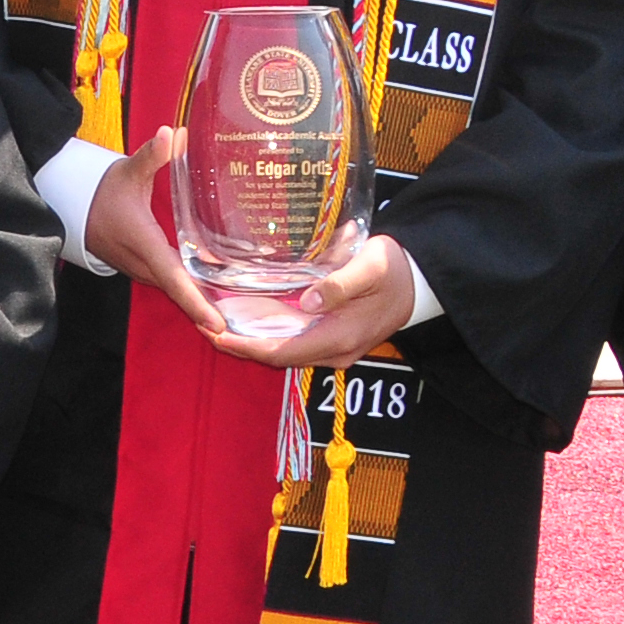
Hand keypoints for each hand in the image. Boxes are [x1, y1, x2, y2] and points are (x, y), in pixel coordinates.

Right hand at [82, 127, 233, 335]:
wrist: (73, 205)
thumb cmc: (102, 190)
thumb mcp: (127, 172)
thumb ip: (152, 156)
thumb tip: (172, 134)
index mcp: (144, 245)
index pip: (174, 280)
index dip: (196, 303)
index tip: (216, 324)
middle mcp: (143, 265)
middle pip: (181, 293)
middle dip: (209, 311)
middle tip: (244, 326)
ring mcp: (141, 270)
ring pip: (176, 290)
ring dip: (202, 302)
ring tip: (237, 313)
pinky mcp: (142, 268)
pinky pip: (172, 283)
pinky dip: (193, 290)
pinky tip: (217, 289)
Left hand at [192, 233, 422, 371]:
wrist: (419, 282)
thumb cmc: (394, 270)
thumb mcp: (370, 267)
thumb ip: (340, 284)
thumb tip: (310, 300)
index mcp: (340, 337)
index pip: (282, 352)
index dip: (247, 347)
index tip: (216, 335)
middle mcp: (334, 351)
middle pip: (277, 356)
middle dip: (240, 345)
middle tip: (204, 326)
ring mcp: (333, 349)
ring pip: (283, 351)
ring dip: (250, 342)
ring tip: (216, 324)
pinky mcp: (332, 340)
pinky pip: (292, 342)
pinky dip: (266, 335)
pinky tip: (245, 320)